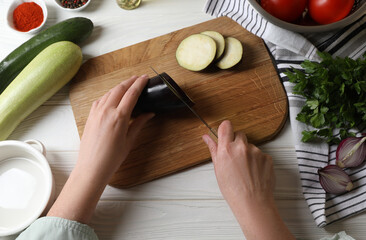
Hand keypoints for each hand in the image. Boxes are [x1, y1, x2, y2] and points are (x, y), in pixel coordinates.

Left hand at [77, 75, 154, 179]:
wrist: (91, 167)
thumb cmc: (111, 158)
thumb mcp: (129, 141)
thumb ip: (139, 124)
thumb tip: (149, 114)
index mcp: (119, 117)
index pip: (131, 94)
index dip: (139, 84)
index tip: (145, 78)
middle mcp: (106, 111)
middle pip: (120, 89)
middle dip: (130, 81)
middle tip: (138, 78)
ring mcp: (96, 112)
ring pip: (109, 92)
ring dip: (120, 86)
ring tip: (128, 85)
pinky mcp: (90, 116)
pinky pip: (101, 100)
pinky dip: (109, 94)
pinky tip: (113, 96)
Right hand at [202, 120, 294, 239]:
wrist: (252, 203)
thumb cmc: (233, 190)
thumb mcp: (218, 169)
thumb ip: (213, 149)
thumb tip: (206, 138)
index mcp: (226, 149)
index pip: (226, 125)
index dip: (226, 129)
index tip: (226, 134)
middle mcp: (241, 147)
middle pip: (239, 134)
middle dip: (237, 143)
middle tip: (235, 158)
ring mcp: (256, 152)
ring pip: (251, 146)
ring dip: (248, 153)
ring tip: (246, 170)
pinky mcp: (267, 157)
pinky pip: (261, 154)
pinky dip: (258, 161)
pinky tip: (254, 172)